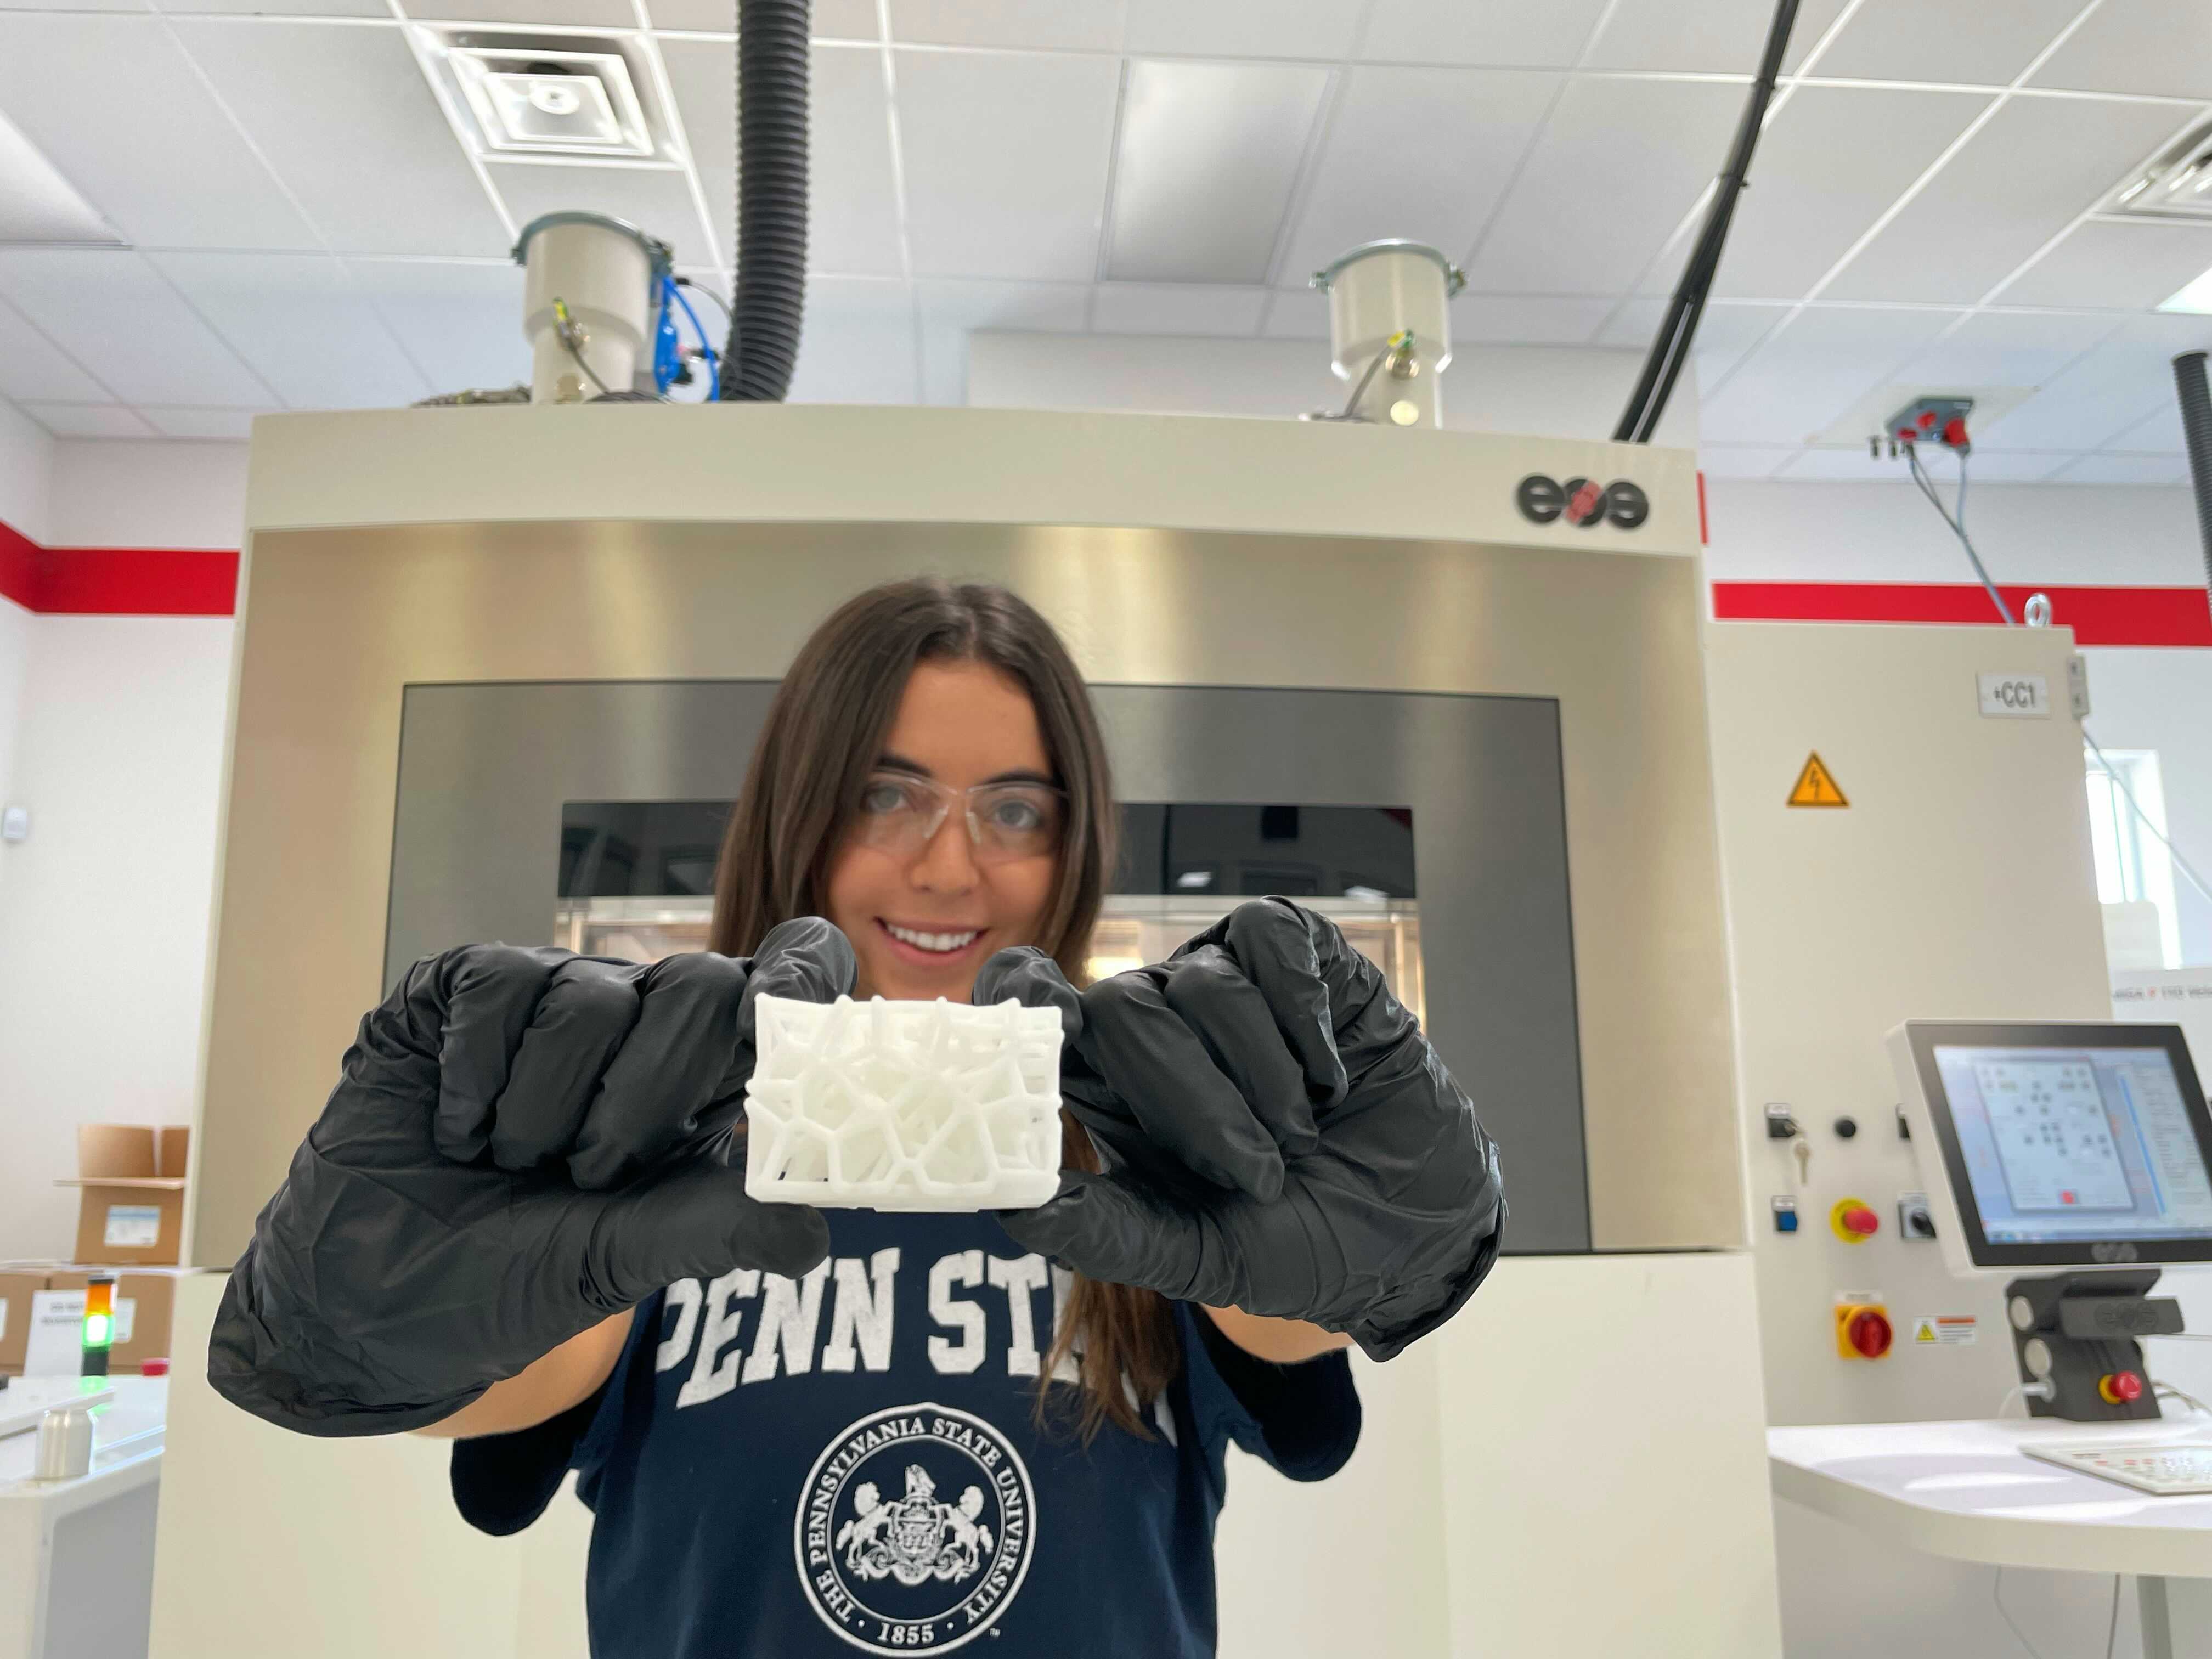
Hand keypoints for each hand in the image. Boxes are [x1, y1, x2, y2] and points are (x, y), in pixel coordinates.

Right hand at [208, 918, 853, 1435]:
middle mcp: (642, 1026)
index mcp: (706, 1085)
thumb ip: (712, 1232)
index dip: (799, 977)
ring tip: (512, 1164)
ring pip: (590, 993)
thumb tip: (813, 1231)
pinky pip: (498, 985)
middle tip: (590, 1174)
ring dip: (546, 1104)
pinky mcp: (466, 990)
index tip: (781, 1014)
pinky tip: (457, 1131)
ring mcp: (553, 999)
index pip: (786, 980)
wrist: (372, 1302)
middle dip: (647, 1090)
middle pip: (698, 984)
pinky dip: (477, 1074)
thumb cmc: (507, 1278)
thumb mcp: (618, 1263)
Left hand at [979, 900, 1504, 1359]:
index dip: (1026, 991)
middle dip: (1190, 1096)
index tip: (1050, 1020)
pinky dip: (1300, 1009)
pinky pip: (1273, 939)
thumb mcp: (1197, 1258)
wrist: (1414, 1234)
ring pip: (1204, 981)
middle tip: (1257, 1174)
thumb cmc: (1295, 1242)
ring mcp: (1231, 985)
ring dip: (1259, 1072)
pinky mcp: (1304, 960)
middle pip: (1125, 1005)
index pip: (1035, 1002)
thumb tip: (1012, 1208)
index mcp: (1110, 1088)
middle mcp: (1159, 1025)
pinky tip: (1330, 1072)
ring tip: (1303, 1135)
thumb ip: (1106, 1234)